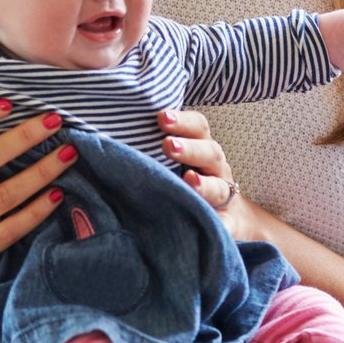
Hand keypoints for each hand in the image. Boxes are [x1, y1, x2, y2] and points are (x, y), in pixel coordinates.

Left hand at [158, 109, 262, 239]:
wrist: (227, 215)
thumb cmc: (190, 178)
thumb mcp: (180, 159)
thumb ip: (160, 147)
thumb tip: (116, 138)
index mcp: (203, 149)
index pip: (198, 127)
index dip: (182, 121)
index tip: (161, 117)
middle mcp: (216, 169)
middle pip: (209, 153)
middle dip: (189, 149)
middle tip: (168, 145)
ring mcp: (223, 196)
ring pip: (218, 188)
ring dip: (204, 184)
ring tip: (189, 181)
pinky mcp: (226, 224)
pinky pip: (225, 225)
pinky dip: (220, 225)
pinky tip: (211, 224)